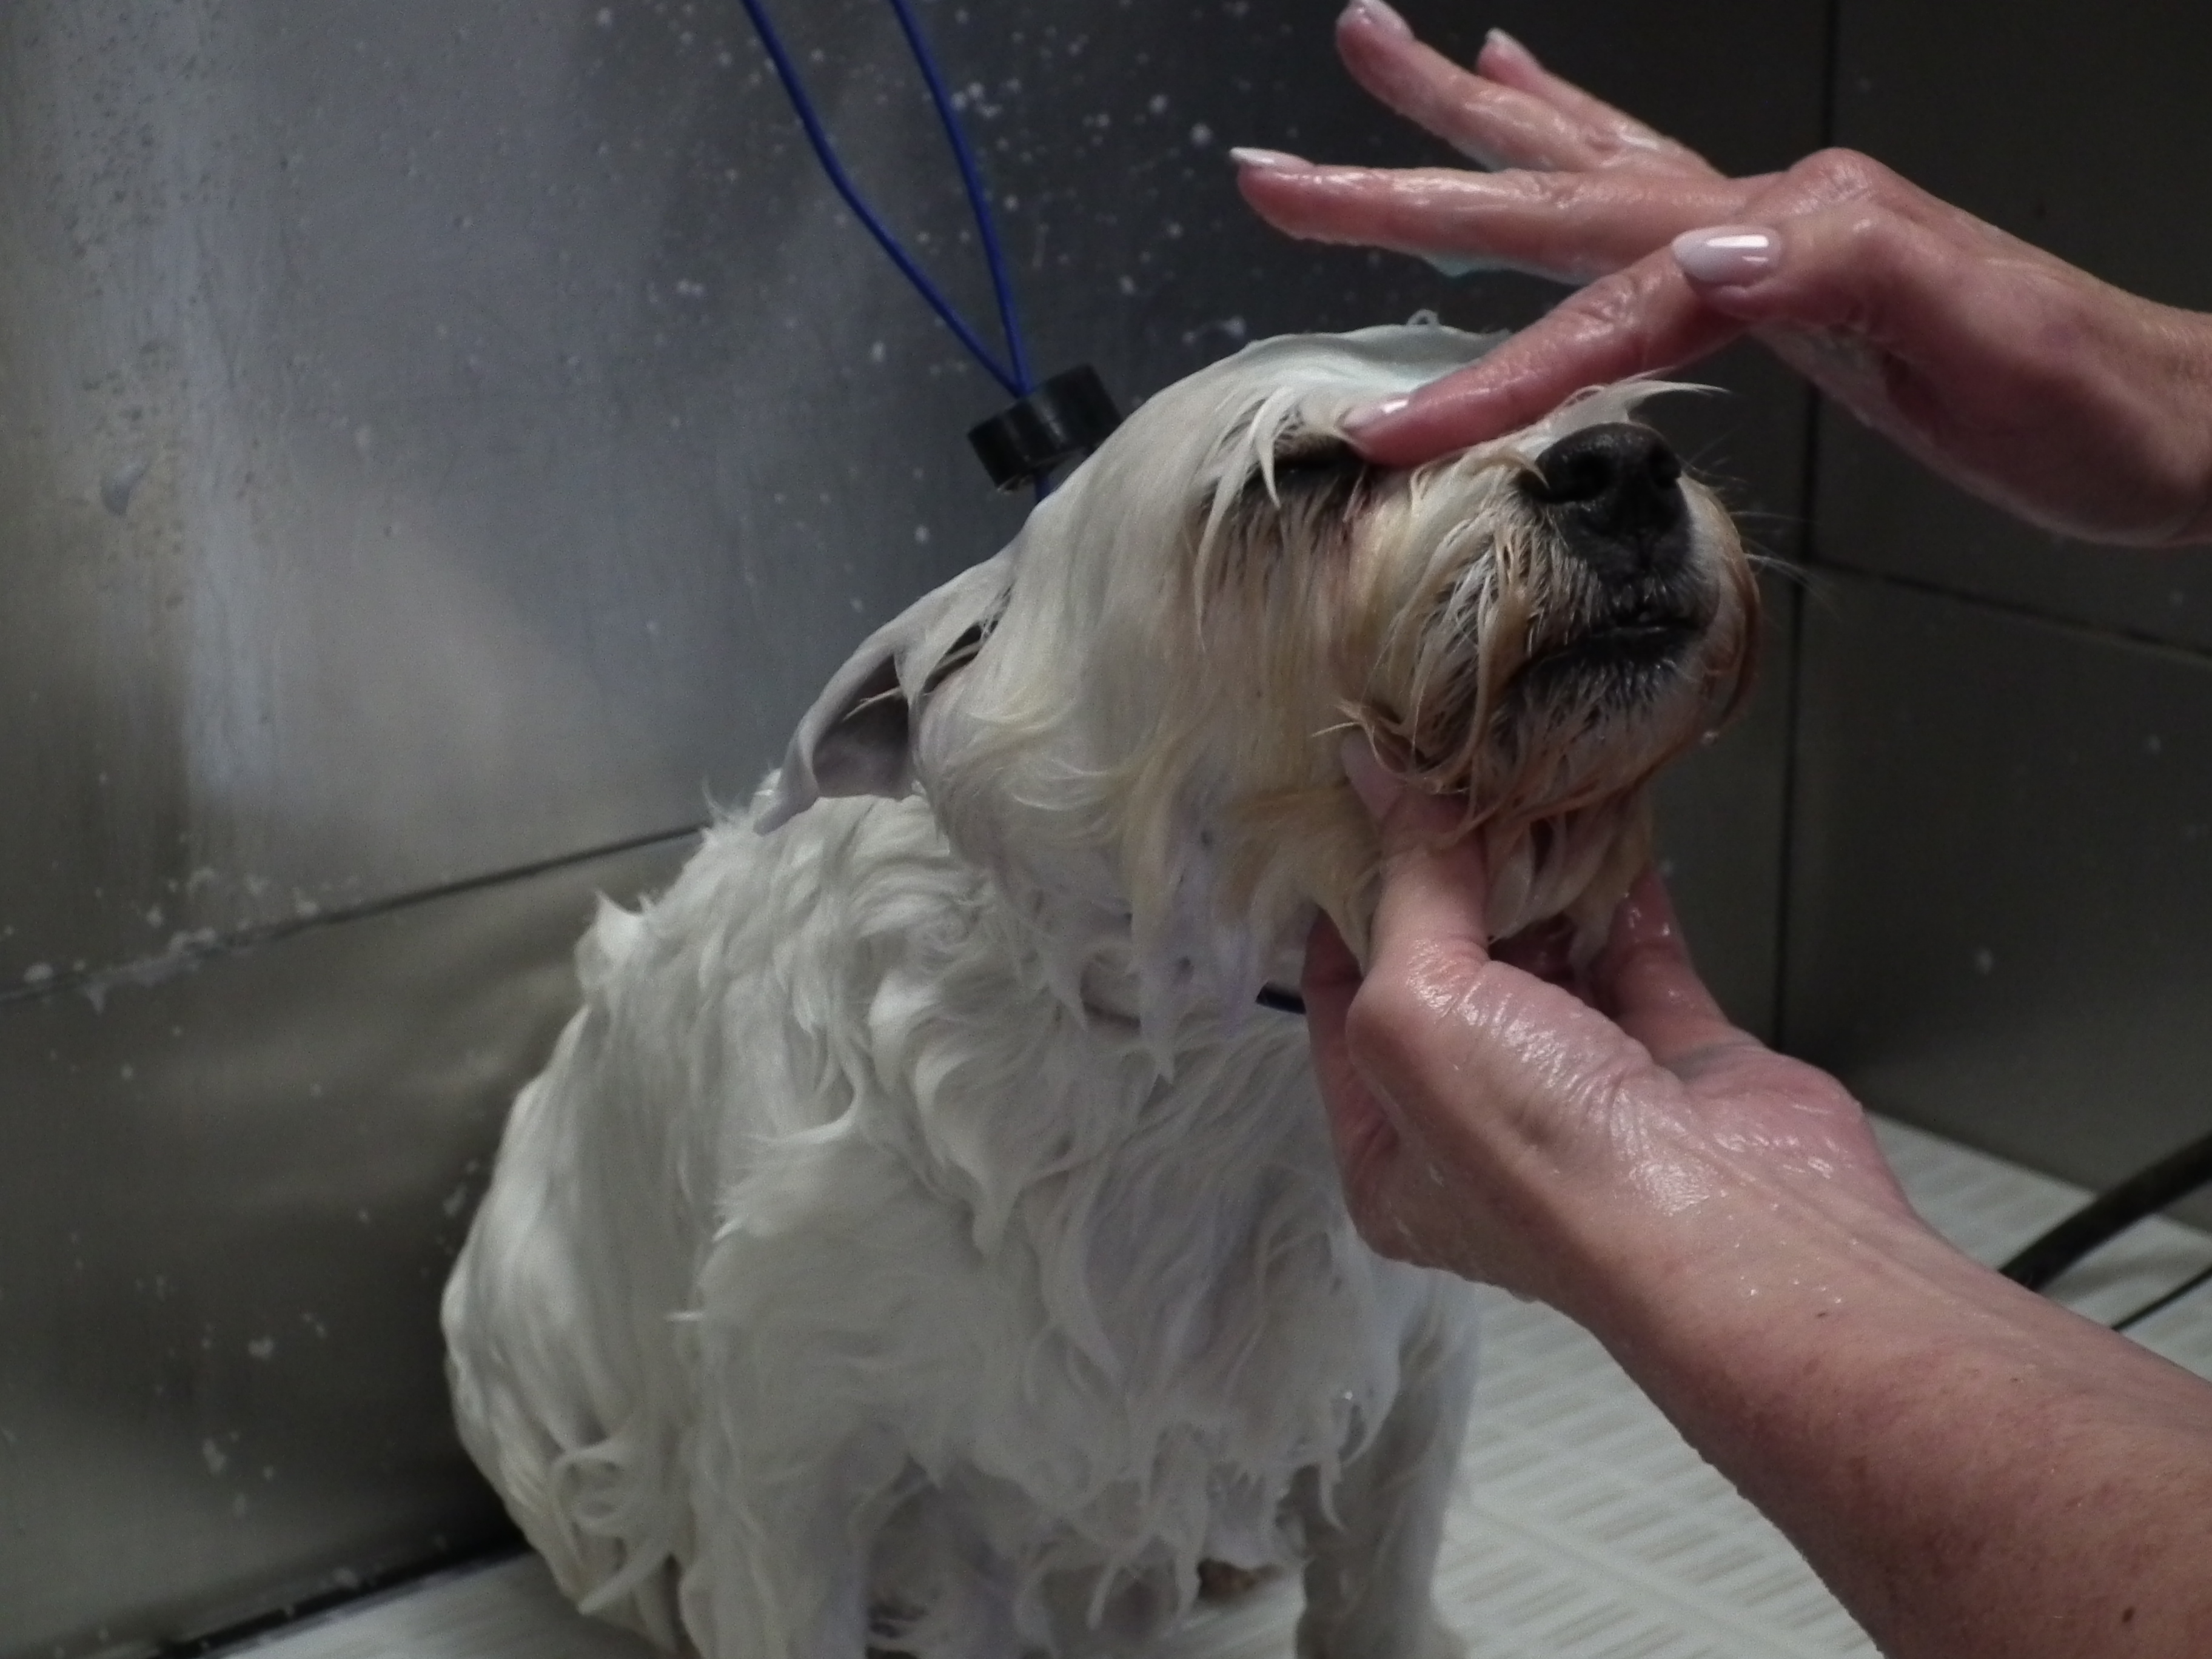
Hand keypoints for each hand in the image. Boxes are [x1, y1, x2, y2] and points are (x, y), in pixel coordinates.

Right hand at [1237, 0, 2211, 544]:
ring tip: (1378, 47)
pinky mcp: (1776, 258)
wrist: (2174, 417)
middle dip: (1405, 181)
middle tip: (1275, 167)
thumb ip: (1843, 269)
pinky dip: (1571, 125)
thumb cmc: (2090, 400)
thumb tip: (1697, 251)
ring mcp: (1766, 225)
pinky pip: (1646, 177)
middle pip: (1551, 190)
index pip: (1610, 299)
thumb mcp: (1984, 335)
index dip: (1495, 370)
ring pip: (1584, 157)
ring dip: (1470, 112)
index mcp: (1793, 231)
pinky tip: (1528, 81)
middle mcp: (1764, 209)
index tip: (1393, 432)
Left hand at [1302, 740, 1914, 1317]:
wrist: (1735, 1228)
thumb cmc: (1542, 1150)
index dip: (1344, 906)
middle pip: (1445, 972)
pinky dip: (1620, 884)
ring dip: (1536, 869)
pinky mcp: (1675, 1057)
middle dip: (1447, 878)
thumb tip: (1372, 778)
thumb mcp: (1419, 1011)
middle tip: (1443, 772)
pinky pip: (1635, 949)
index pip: (1345, 1006)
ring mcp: (1583, 1092)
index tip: (1353, 807)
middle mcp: (1480, 1125)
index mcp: (1389, 1148)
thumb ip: (1404, 891)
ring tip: (1521, 772)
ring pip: (1545, 954)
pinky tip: (1605, 808)